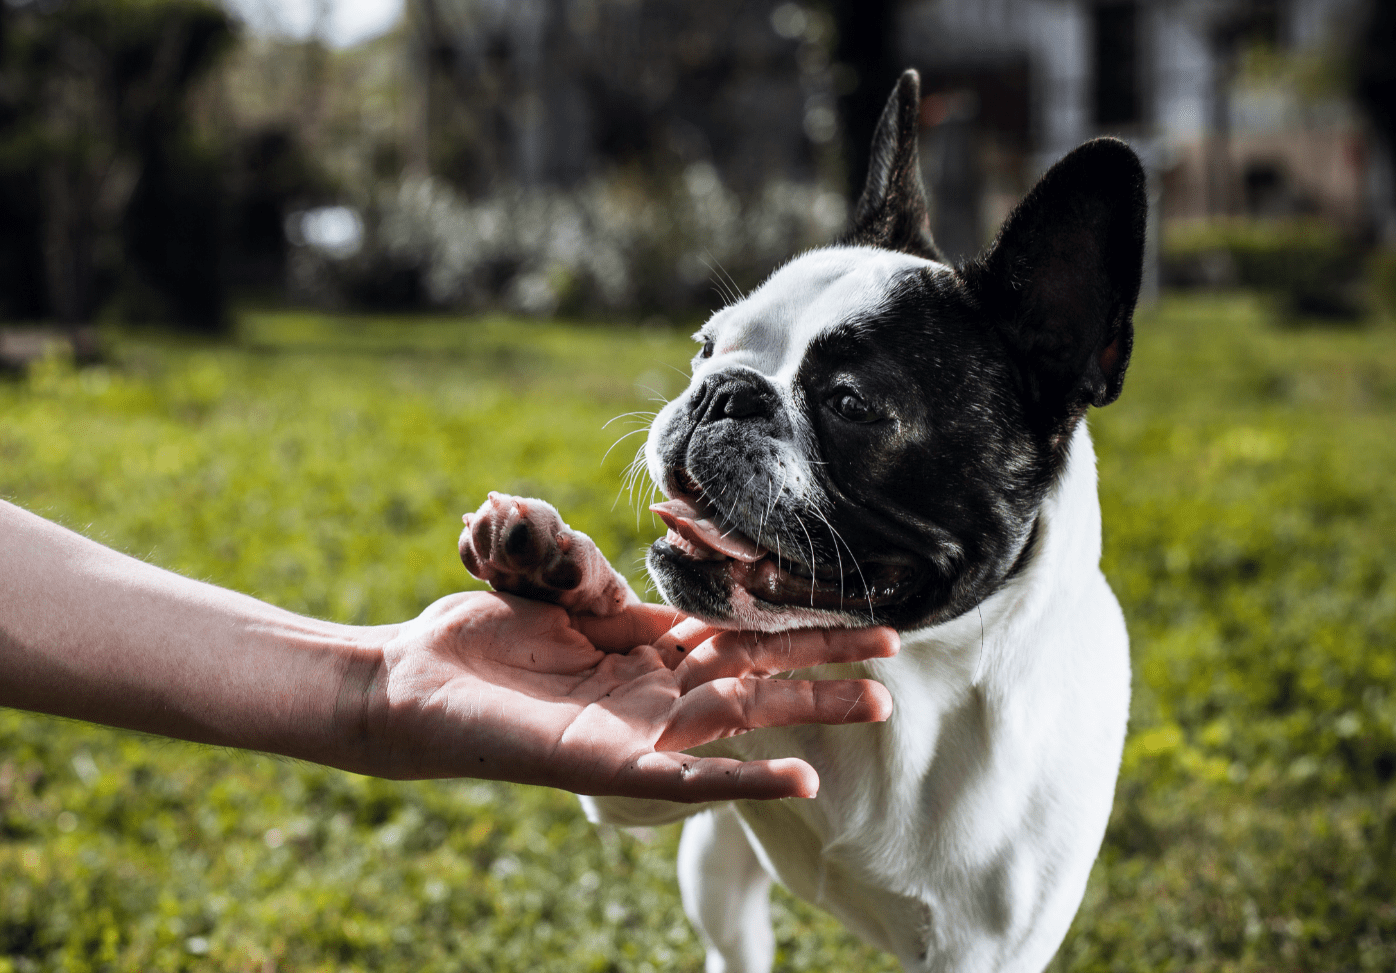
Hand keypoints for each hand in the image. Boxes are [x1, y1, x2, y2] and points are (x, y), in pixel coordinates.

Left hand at [352, 592, 896, 800]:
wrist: (411, 685)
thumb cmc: (477, 638)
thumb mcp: (557, 594)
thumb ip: (612, 584)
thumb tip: (657, 560)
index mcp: (644, 648)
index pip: (735, 630)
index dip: (790, 617)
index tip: (843, 601)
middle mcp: (652, 692)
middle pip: (756, 671)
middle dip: (823, 661)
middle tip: (893, 652)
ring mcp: (637, 732)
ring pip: (742, 720)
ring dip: (808, 713)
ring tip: (878, 706)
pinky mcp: (612, 767)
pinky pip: (692, 779)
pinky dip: (746, 780)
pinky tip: (803, 778)